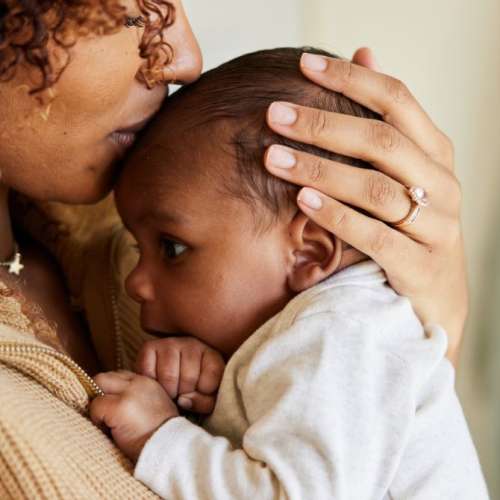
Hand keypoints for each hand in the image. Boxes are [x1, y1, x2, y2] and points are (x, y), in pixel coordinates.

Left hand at [91, 370, 177, 461]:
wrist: (169, 450)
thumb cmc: (161, 436)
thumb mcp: (155, 407)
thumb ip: (138, 397)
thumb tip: (114, 399)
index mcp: (149, 382)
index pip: (120, 376)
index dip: (112, 391)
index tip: (114, 408)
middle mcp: (139, 382)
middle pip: (105, 377)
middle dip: (100, 394)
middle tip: (106, 415)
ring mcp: (128, 393)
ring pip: (98, 384)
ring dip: (98, 404)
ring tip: (108, 423)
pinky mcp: (118, 407)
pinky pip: (95, 406)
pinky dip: (97, 419)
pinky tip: (111, 431)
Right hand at [136, 336, 224, 413]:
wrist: (173, 379)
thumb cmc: (194, 390)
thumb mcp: (209, 398)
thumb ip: (205, 402)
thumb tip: (183, 400)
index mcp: (212, 355)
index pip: (210, 381)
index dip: (203, 395)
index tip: (199, 394)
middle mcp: (192, 344)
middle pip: (188, 378)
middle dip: (184, 394)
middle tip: (182, 393)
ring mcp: (170, 343)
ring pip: (169, 376)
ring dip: (168, 391)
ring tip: (171, 390)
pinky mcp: (149, 346)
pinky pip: (148, 372)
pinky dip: (151, 384)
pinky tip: (157, 383)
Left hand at [265, 48, 466, 366]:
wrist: (437, 298)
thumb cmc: (411, 226)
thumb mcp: (405, 171)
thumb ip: (384, 119)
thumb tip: (365, 51)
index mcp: (436, 153)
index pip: (397, 99)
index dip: (352, 78)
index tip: (304, 64)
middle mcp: (442, 183)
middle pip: (382, 141)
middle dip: (324, 124)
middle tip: (274, 114)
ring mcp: (436, 226)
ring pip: (376, 188)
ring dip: (320, 170)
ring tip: (273, 157)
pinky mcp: (420, 266)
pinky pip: (375, 236)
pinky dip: (337, 215)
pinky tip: (302, 199)